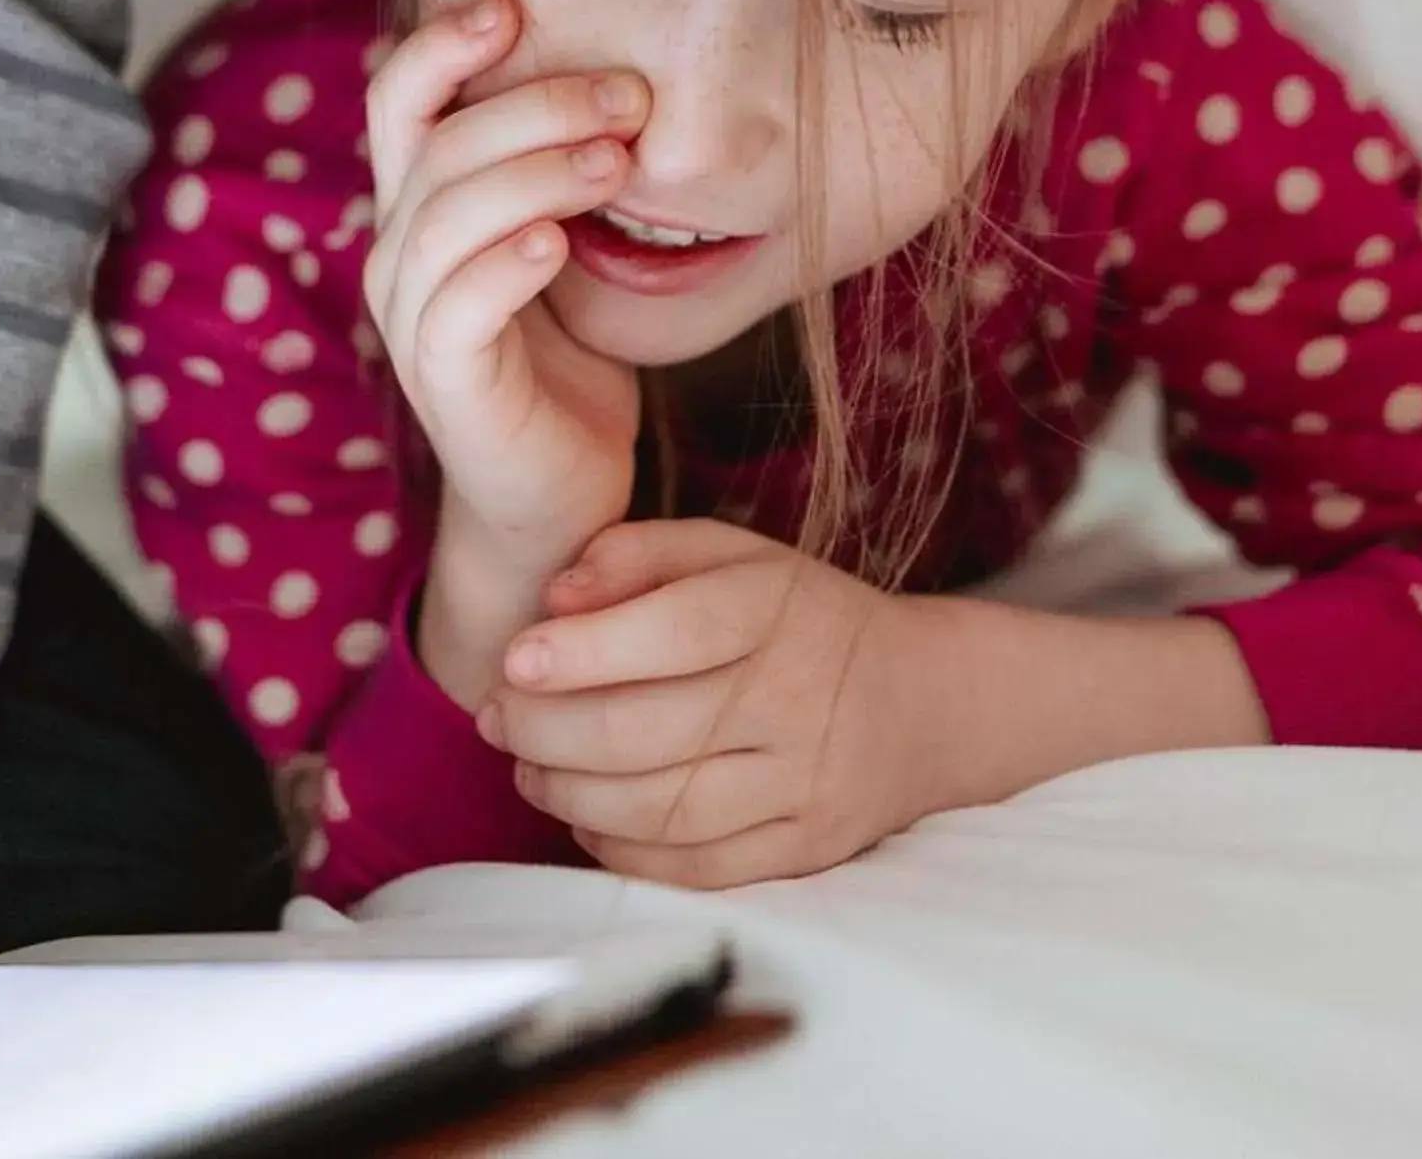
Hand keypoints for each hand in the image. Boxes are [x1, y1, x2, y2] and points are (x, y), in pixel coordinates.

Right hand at [364, 0, 647, 693]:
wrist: (560, 501)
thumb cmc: (568, 367)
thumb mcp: (563, 248)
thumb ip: (558, 175)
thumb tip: (620, 76)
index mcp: (421, 212)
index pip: (398, 102)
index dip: (442, 46)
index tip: (513, 4)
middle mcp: (398, 257)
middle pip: (432, 145)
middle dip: (531, 105)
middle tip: (629, 97)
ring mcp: (412, 322)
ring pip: (444, 216)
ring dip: (533, 174)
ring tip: (615, 163)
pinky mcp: (443, 384)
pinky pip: (455, 307)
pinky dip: (505, 264)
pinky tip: (560, 246)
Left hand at [478, 518, 952, 888]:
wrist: (922, 702)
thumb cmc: (800, 617)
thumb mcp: (733, 554)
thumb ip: (640, 554)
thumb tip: (555, 596)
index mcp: (779, 609)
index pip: (672, 633)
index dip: (581, 652)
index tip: (514, 660)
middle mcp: (797, 698)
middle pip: (645, 732)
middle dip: (545, 730)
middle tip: (498, 717)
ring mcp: (804, 783)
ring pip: (660, 808)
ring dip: (568, 793)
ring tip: (529, 765)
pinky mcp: (804, 849)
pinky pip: (692, 867)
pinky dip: (619, 848)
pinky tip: (586, 816)